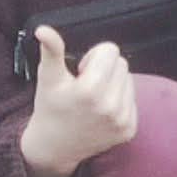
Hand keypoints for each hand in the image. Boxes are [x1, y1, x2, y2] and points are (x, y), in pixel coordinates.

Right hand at [16, 24, 135, 176]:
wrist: (55, 147)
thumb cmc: (51, 107)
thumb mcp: (48, 77)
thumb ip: (51, 50)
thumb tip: (44, 30)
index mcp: (90, 90)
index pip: (110, 50)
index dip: (93, 57)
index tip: (80, 72)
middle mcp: (110, 106)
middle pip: (121, 63)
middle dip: (104, 69)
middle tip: (85, 85)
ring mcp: (122, 121)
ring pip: (129, 80)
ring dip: (113, 84)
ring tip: (94, 98)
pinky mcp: (129, 130)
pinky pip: (133, 99)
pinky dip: (120, 101)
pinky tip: (102, 110)